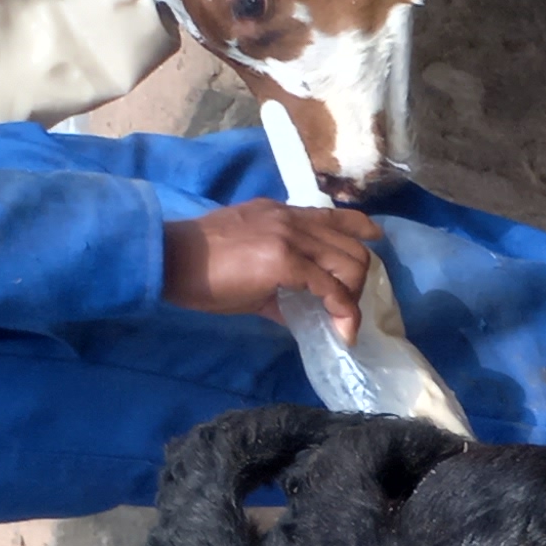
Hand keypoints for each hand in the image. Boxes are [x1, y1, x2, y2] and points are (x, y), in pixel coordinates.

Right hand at [161, 202, 380, 343]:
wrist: (169, 260)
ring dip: (353, 297)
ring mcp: (288, 236)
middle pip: (352, 246)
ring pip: (350, 263)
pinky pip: (331, 288)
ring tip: (339, 320)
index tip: (375, 241)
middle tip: (342, 308)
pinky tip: (341, 332)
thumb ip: (284, 283)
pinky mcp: (283, 259)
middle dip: (358, 282)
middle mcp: (290, 218)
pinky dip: (343, 313)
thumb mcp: (251, 268)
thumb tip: (307, 313)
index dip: (361, 228)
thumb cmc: (203, 269)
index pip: (333, 216)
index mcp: (281, 214)